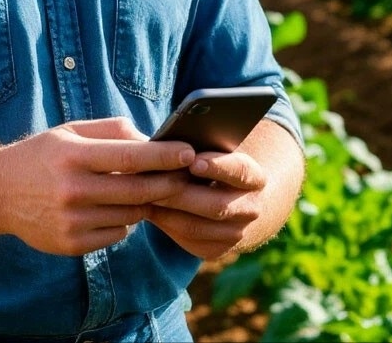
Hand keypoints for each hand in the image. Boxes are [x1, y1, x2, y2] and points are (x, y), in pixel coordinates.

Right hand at [0, 117, 194, 256]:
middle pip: (137, 190)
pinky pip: (117, 234)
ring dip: (143, 202)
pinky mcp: (72, 244)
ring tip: (141, 188)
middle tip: (186, 175)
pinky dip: (122, 222)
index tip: (189, 152)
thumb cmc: (42, 155)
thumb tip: (151, 140)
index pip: (129, 157)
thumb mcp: (70, 131)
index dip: (163, 156)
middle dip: (168, 183)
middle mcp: (73, 189)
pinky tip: (110, 208)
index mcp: (73, 155)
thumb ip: (111, 130)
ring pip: (131, 214)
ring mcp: (72, 220)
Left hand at [143, 148, 267, 259]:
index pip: (240, 171)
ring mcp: (235, 233)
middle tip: (149, 179)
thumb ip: (195, 146)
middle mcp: (251, 208)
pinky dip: (164, 224)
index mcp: (253, 177)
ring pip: (196, 227)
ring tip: (138, 193)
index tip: (193, 160)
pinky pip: (186, 239)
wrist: (230, 196)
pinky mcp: (215, 250)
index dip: (218, 166)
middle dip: (179, 192)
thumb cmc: (211, 161)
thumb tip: (161, 141)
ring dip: (166, 210)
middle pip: (214, 205)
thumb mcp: (211, 148)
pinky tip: (145, 208)